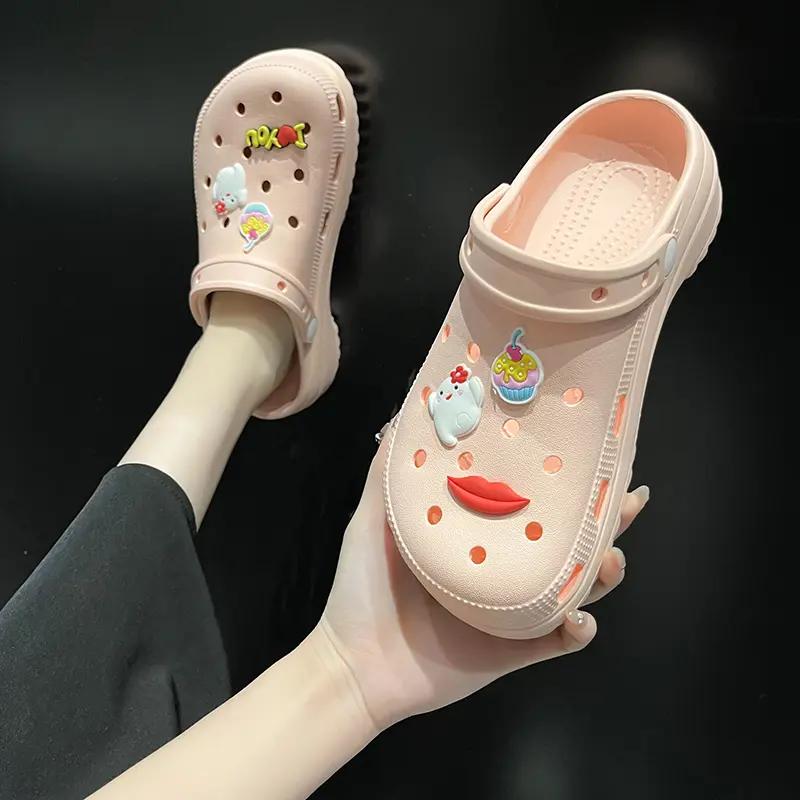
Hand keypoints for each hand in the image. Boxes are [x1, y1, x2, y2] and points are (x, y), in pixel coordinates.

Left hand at [319, 436, 648, 730]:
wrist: (355, 663)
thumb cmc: (364, 588)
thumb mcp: (372, 519)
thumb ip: (387, 469)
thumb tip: (408, 409)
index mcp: (479, 535)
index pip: (531, 500)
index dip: (564, 478)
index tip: (587, 448)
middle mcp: (503, 567)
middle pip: (569, 539)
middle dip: (606, 519)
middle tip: (629, 498)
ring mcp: (513, 611)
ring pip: (576, 587)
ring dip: (603, 572)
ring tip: (609, 558)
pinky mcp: (514, 650)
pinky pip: (560, 641)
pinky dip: (578, 630)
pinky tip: (578, 617)